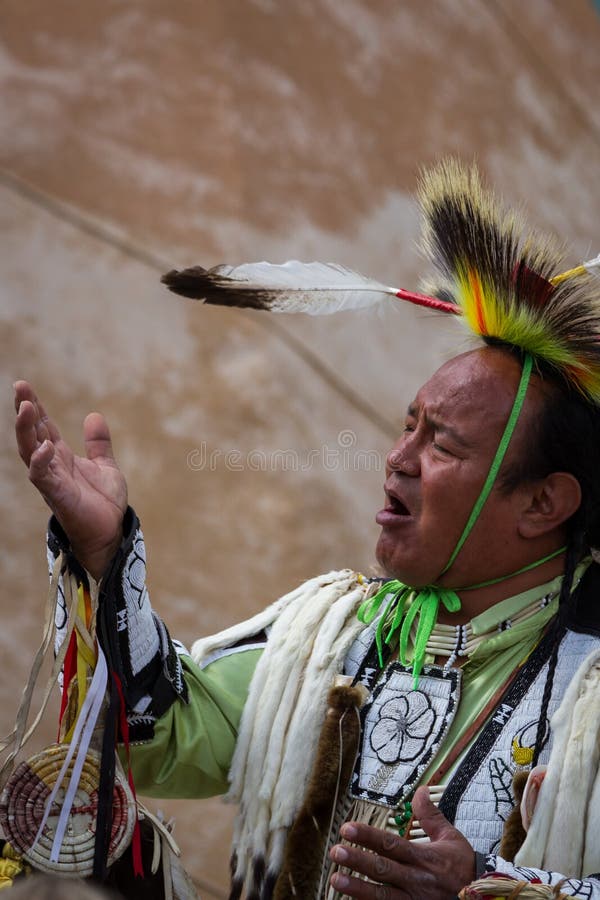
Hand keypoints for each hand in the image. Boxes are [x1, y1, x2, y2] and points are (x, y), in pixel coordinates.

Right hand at [14, 381, 127, 579]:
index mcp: (62, 458)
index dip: (35, 407)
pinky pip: (42, 477)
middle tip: (19, 386)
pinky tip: (44, 446)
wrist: (110, 532)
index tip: (24, 386)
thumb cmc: (103, 504)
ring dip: (26, 430)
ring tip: (25, 407)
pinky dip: (41, 461)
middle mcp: (52, 466)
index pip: (44, 427)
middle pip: (32, 434)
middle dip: (24, 410)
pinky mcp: (57, 496)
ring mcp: (52, 480)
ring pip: (30, 451)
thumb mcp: (105, 466)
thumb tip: (94, 415)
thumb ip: (98, 443)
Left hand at [329, 786, 474, 898]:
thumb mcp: (450, 837)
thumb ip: (430, 815)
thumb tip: (419, 791)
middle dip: (358, 861)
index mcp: (424, 858)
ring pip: (382, 896)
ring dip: (358, 888)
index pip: (391, 844)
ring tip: (336, 879)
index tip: (347, 829)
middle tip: (336, 852)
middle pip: (383, 870)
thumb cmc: (463, 868)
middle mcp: (417, 880)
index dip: (368, 836)